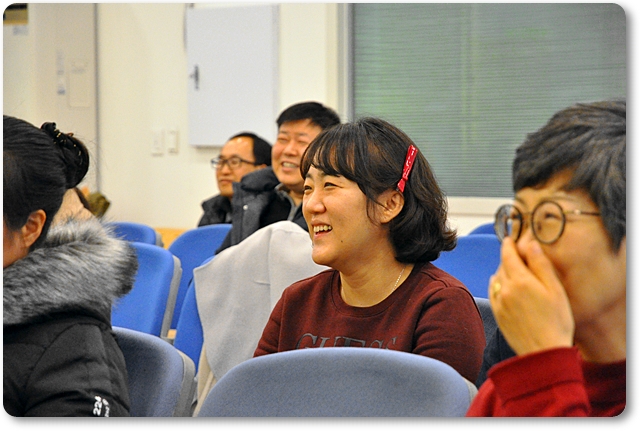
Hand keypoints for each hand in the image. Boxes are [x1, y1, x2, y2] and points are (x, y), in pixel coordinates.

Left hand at [489, 237, 574, 355]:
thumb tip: (530, 244)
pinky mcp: (498, 314)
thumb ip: (541, 265)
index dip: (508, 244)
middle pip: (502, 265)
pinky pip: (493, 292)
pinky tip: (504, 286)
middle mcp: (505, 289)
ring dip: (503, 271)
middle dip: (508, 257)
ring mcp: (499, 302)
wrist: (543, 352)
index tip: (509, 239)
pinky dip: (497, 285)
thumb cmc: (556, 321)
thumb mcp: (554, 290)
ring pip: (496, 278)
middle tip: (516, 253)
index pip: (508, 255)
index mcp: (520, 280)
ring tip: (514, 270)